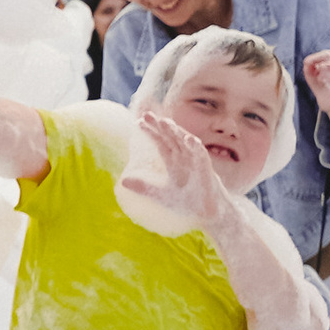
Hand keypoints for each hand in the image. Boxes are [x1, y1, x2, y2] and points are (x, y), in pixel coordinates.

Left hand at [140, 108, 228, 226]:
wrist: (205, 214)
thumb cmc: (186, 203)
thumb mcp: (160, 194)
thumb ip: (143, 187)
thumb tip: (122, 181)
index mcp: (173, 162)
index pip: (160, 142)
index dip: (150, 132)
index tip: (138, 122)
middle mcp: (184, 158)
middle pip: (170, 137)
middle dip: (160, 126)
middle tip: (147, 115)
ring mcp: (195, 161)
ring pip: (184, 141)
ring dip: (176, 131)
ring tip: (164, 122)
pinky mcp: (206, 168)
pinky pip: (201, 154)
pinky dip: (195, 145)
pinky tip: (188, 138)